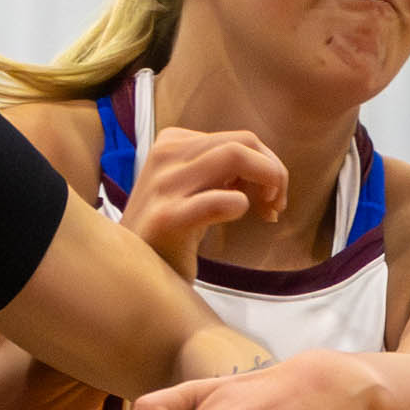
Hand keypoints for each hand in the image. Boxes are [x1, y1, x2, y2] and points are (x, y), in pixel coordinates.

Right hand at [122, 127, 287, 275]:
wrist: (133, 271)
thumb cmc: (172, 231)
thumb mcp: (194, 188)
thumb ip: (222, 171)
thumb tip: (268, 169)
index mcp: (172, 143)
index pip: (240, 138)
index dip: (267, 165)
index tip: (270, 196)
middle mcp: (165, 155)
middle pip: (243, 142)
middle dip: (274, 171)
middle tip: (276, 205)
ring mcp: (164, 185)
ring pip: (234, 156)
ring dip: (267, 183)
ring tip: (268, 212)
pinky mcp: (167, 218)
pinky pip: (216, 200)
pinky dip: (238, 204)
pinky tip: (240, 214)